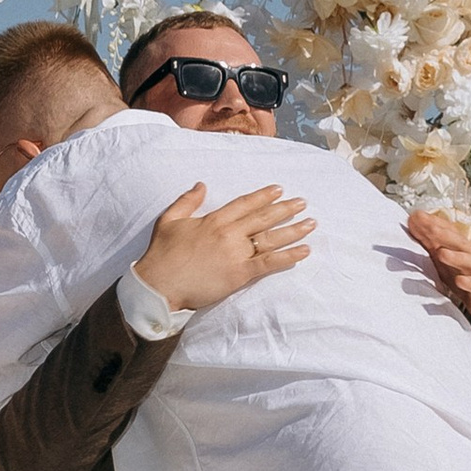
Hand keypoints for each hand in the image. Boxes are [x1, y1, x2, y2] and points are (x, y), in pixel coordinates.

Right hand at [131, 183, 314, 314]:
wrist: (158, 285)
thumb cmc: (161, 255)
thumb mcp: (168, 220)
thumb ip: (187, 201)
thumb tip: (201, 184)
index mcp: (213, 220)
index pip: (244, 204)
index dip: (263, 196)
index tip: (279, 190)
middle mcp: (228, 233)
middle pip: (263, 218)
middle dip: (285, 209)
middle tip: (303, 202)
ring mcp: (236, 254)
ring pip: (271, 238)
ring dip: (294, 230)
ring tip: (311, 223)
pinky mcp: (239, 274)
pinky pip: (269, 263)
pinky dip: (289, 256)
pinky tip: (305, 250)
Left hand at [405, 210, 470, 331]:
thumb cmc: (467, 273)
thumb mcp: (446, 258)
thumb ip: (430, 242)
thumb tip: (412, 223)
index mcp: (460, 247)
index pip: (447, 231)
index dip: (432, 223)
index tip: (415, 216)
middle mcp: (470, 255)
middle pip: (458, 242)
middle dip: (444, 234)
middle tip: (430, 227)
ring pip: (469, 261)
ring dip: (455, 257)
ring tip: (441, 253)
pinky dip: (469, 282)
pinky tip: (459, 281)